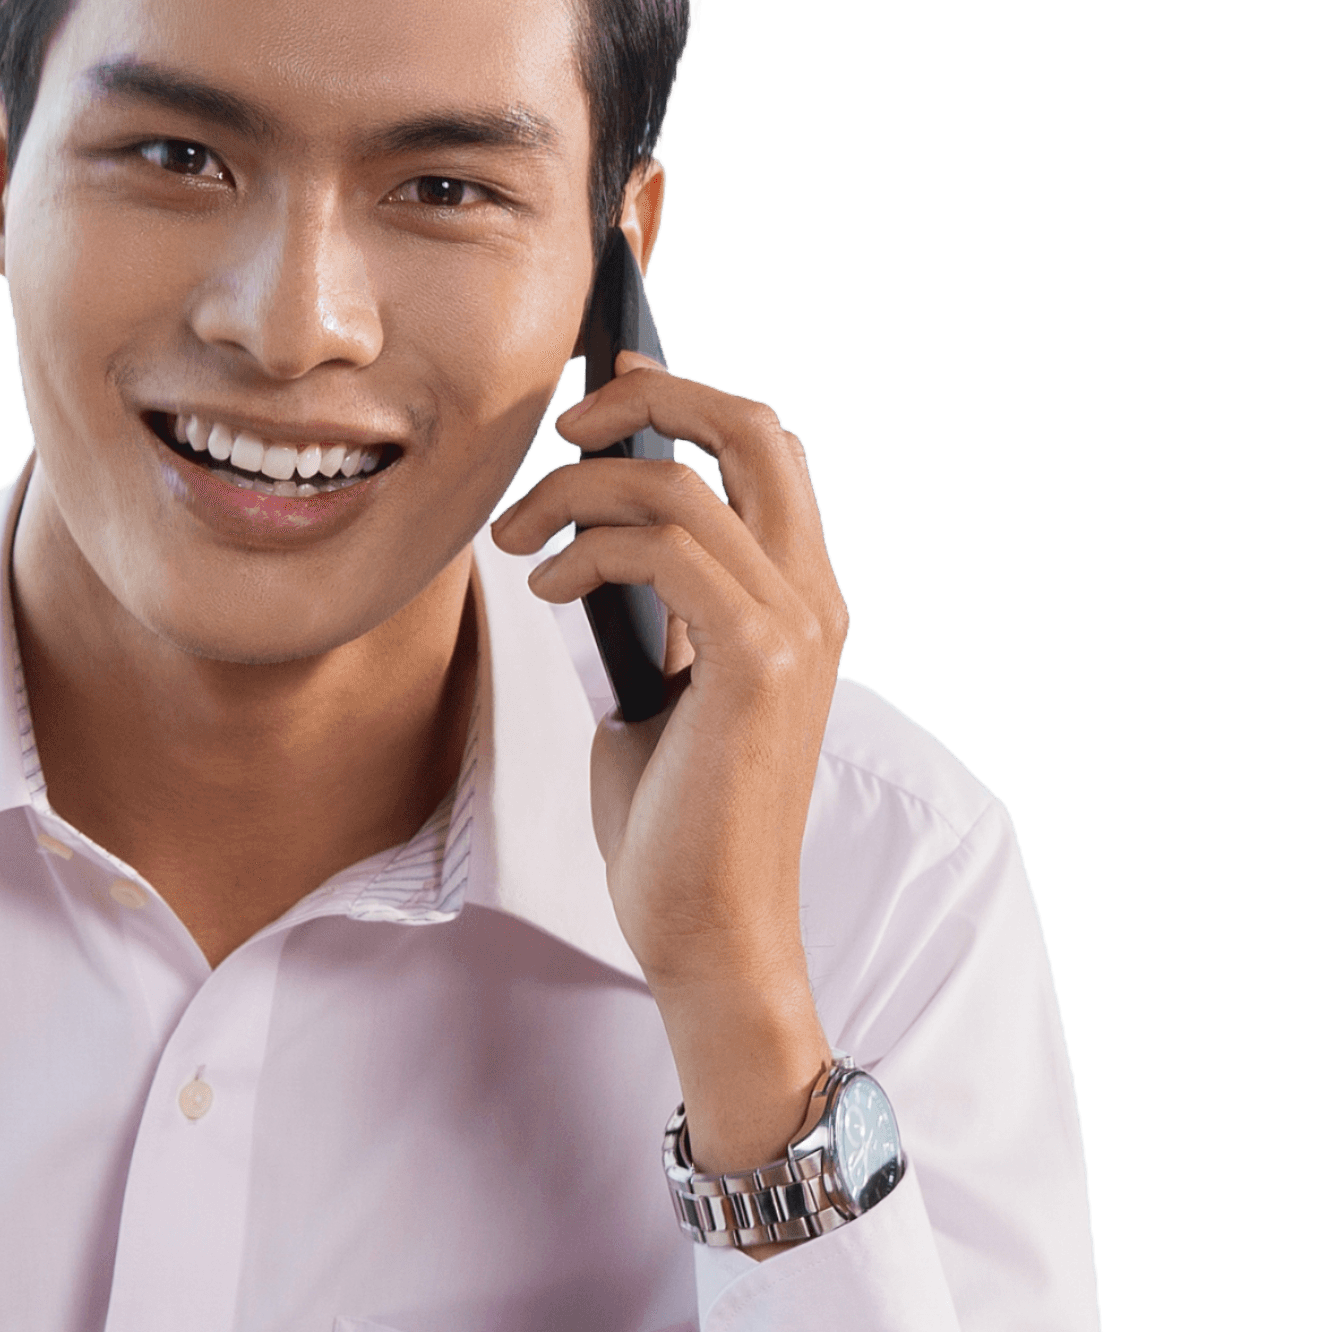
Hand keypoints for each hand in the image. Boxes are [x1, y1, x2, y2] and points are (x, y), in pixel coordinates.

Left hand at [489, 355, 846, 1174]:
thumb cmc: (674, 829)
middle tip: (563, 426)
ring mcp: (797, 626)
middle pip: (755, 427)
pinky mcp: (758, 660)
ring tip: (517, 543)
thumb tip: (587, 557)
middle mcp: (815, 598)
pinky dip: (589, 551)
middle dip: (651, 396)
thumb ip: (647, 619)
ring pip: (685, 481)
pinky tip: (545, 590)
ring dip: (578, 491)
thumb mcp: (656, 697)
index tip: (598, 401)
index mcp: (799, 600)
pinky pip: (666, 547)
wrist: (710, 935)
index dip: (683, 400)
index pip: (763, 451)